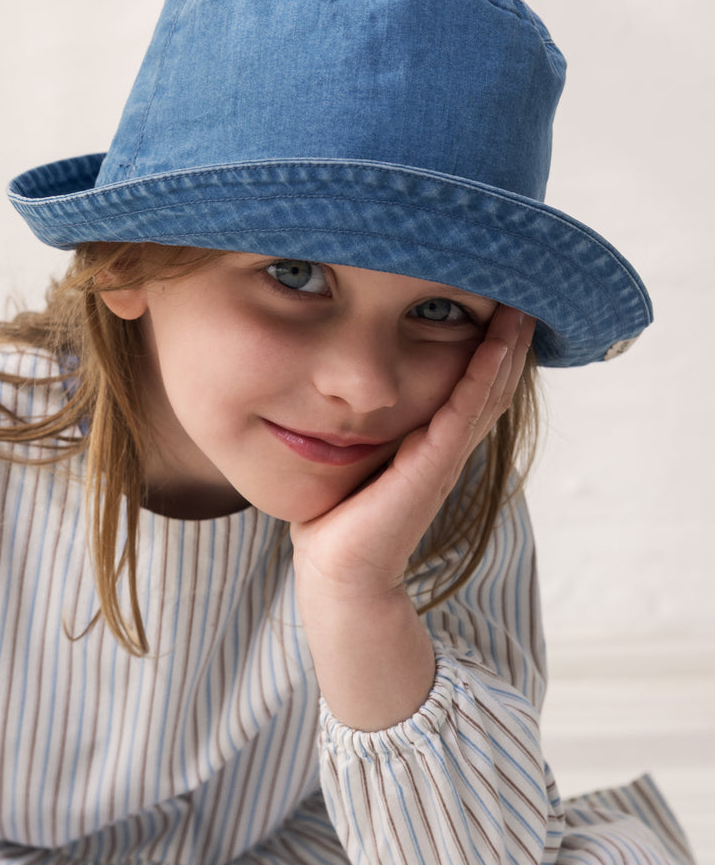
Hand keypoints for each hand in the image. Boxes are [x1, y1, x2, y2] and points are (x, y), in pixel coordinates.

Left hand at [290, 305, 534, 604]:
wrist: (340, 574)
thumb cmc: (339, 521)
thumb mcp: (356, 459)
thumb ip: (366, 430)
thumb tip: (346, 392)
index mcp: (433, 447)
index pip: (474, 388)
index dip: (492, 348)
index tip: (499, 303)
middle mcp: (447, 451)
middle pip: (492, 385)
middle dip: (509, 339)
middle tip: (524, 290)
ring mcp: (444, 460)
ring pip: (488, 393)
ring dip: (506, 348)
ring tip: (521, 305)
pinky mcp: (431, 469)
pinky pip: (464, 412)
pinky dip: (482, 376)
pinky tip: (494, 344)